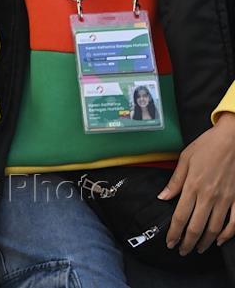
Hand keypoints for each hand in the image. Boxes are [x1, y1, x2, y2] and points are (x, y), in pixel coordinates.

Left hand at [160, 112, 234, 253]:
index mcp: (193, 186)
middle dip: (188, 242)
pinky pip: (234, 222)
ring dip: (205, 241)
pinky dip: (227, 234)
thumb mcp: (185, 159)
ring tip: (198, 248)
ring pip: (214, 228)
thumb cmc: (207, 146)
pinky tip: (219, 240)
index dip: (174, 233)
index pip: (180, 216)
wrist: (232, 140)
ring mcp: (226, 199)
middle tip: (182, 250)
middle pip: (196, 227)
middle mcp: (209, 196)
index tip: (170, 242)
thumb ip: (174, 181)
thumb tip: (163, 197)